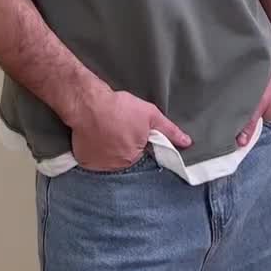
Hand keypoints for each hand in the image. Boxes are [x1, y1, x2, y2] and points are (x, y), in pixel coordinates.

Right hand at [70, 86, 191, 170]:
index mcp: (133, 158)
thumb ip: (169, 130)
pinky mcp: (84, 160)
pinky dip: (95, 151)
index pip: (141, 157)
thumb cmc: (120, 108)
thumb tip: (187, 142)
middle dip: (124, 147)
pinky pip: (93, 159)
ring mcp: (98, 166)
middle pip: (125, 160)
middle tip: (119, 129)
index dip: (139, 144)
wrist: (88, 103)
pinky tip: (96, 137)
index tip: (133, 133)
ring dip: (109, 150)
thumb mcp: (150, 115)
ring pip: (108, 160)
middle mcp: (115, 167)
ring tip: (108, 132)